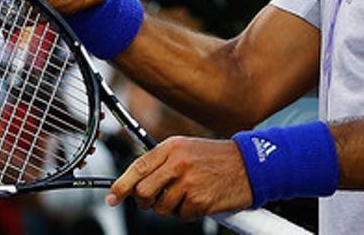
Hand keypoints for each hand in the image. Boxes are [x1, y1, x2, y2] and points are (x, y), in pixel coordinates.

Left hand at [107, 137, 252, 219]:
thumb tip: (136, 182)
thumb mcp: (185, 148)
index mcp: (170, 148)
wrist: (250, 165)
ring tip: (185, 195)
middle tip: (155, 200)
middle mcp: (177, 164)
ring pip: (160, 208)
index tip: (113, 197)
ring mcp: (188, 184)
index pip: (137, 168)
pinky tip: (198, 200)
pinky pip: (180, 216)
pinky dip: (186, 213)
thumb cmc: (216, 157)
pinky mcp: (199, 202)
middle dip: (145, 201)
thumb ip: (161, 162)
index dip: (121, 186)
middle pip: (143, 192)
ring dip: (169, 208)